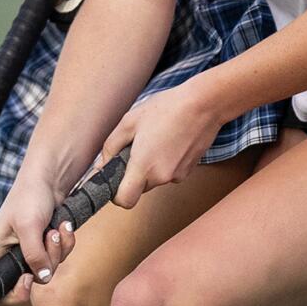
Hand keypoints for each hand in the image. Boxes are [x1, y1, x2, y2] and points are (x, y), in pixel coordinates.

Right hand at [0, 173, 75, 303]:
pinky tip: (63, 228)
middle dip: (31, 283)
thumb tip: (42, 278)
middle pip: (14, 290)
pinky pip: (58, 260)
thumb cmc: (30, 196)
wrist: (51, 180)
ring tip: (54, 230)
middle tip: (33, 277)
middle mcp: (7, 256)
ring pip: (43, 273)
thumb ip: (34, 254)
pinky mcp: (44, 249)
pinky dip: (64, 245)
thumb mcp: (30, 225)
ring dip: (55, 253)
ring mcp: (27, 254)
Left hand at [101, 81, 222, 210]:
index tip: (115, 180)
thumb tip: (102, 165)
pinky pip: (169, 172)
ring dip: (150, 165)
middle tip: (137, 147)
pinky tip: (170, 140)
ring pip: (155, 179)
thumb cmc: (167, 109)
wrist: (204, 104)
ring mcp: (177, 175)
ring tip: (156, 139)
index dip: (116, 195)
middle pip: (139, 188)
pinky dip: (166, 161)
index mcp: (143, 167)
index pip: (125, 200)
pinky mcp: (189, 170)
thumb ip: (111, 147)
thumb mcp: (129, 122)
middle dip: (134, 173)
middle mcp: (161, 177)